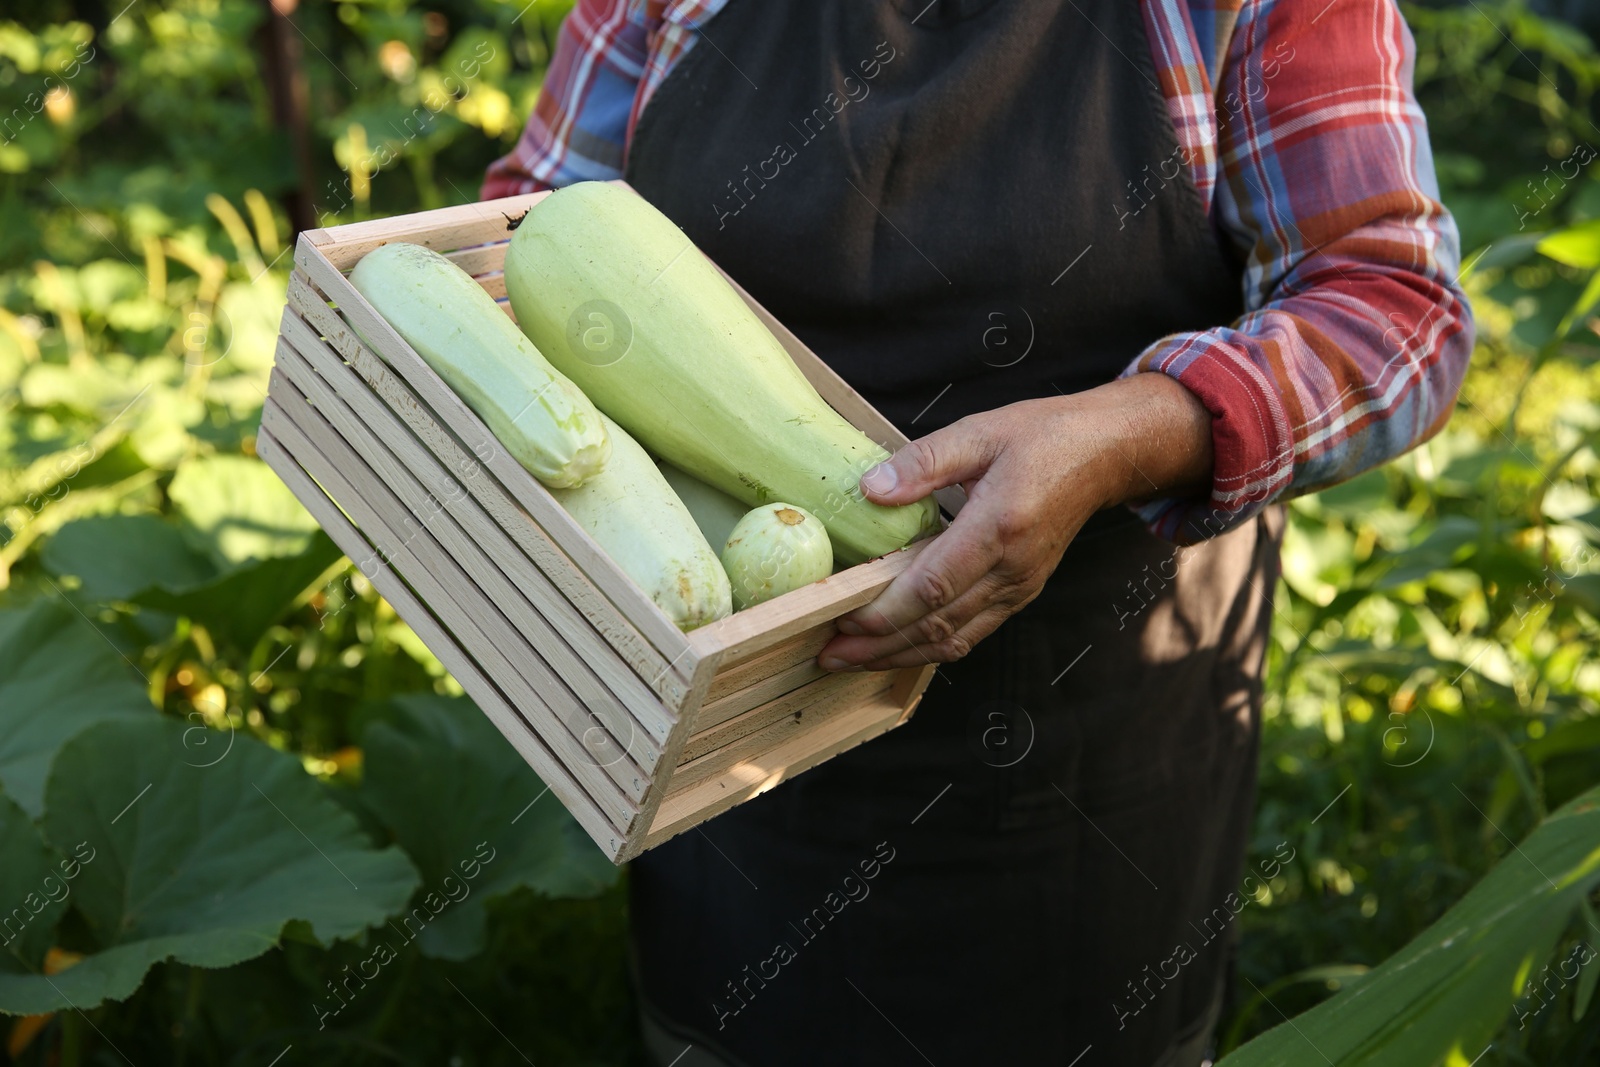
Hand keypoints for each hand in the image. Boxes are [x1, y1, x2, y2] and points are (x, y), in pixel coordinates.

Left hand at [817, 373, 1213, 670]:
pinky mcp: (1022, 592)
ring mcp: (1020, 586)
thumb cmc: (1044, 437)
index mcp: (999, 527)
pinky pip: (973, 633)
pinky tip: (898, 649)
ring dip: (900, 656)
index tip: (840, 617)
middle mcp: (1012, 568)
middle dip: (879, 646)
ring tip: (852, 659)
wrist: (1106, 454)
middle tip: (828, 655)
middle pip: (937, 625)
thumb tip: (871, 488)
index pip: (931, 586)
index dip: (883, 610)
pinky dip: (932, 649)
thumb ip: (923, 461)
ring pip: (954, 640)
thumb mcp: (980, 432)